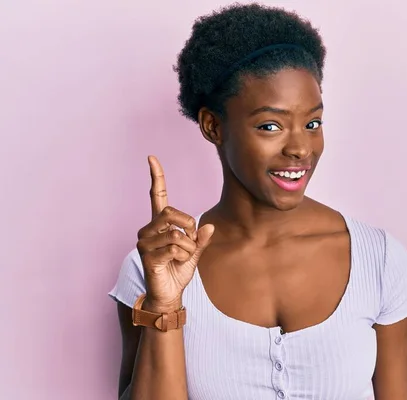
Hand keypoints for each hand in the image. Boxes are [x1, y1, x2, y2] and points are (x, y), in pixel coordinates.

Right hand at [136, 155, 213, 311]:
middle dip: (189, 226)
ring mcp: (145, 242)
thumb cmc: (178, 271)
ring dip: (188, 246)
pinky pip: (175, 248)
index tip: (152, 157)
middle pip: (171, 212)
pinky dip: (184, 256)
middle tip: (190, 243)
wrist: (169, 294)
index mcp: (159, 225)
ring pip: (176, 233)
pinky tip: (176, 263)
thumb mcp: (195, 252)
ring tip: (182, 257)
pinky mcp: (147, 255)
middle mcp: (148, 230)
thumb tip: (209, 227)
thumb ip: (200, 239)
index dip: (156, 177)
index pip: (156, 196)